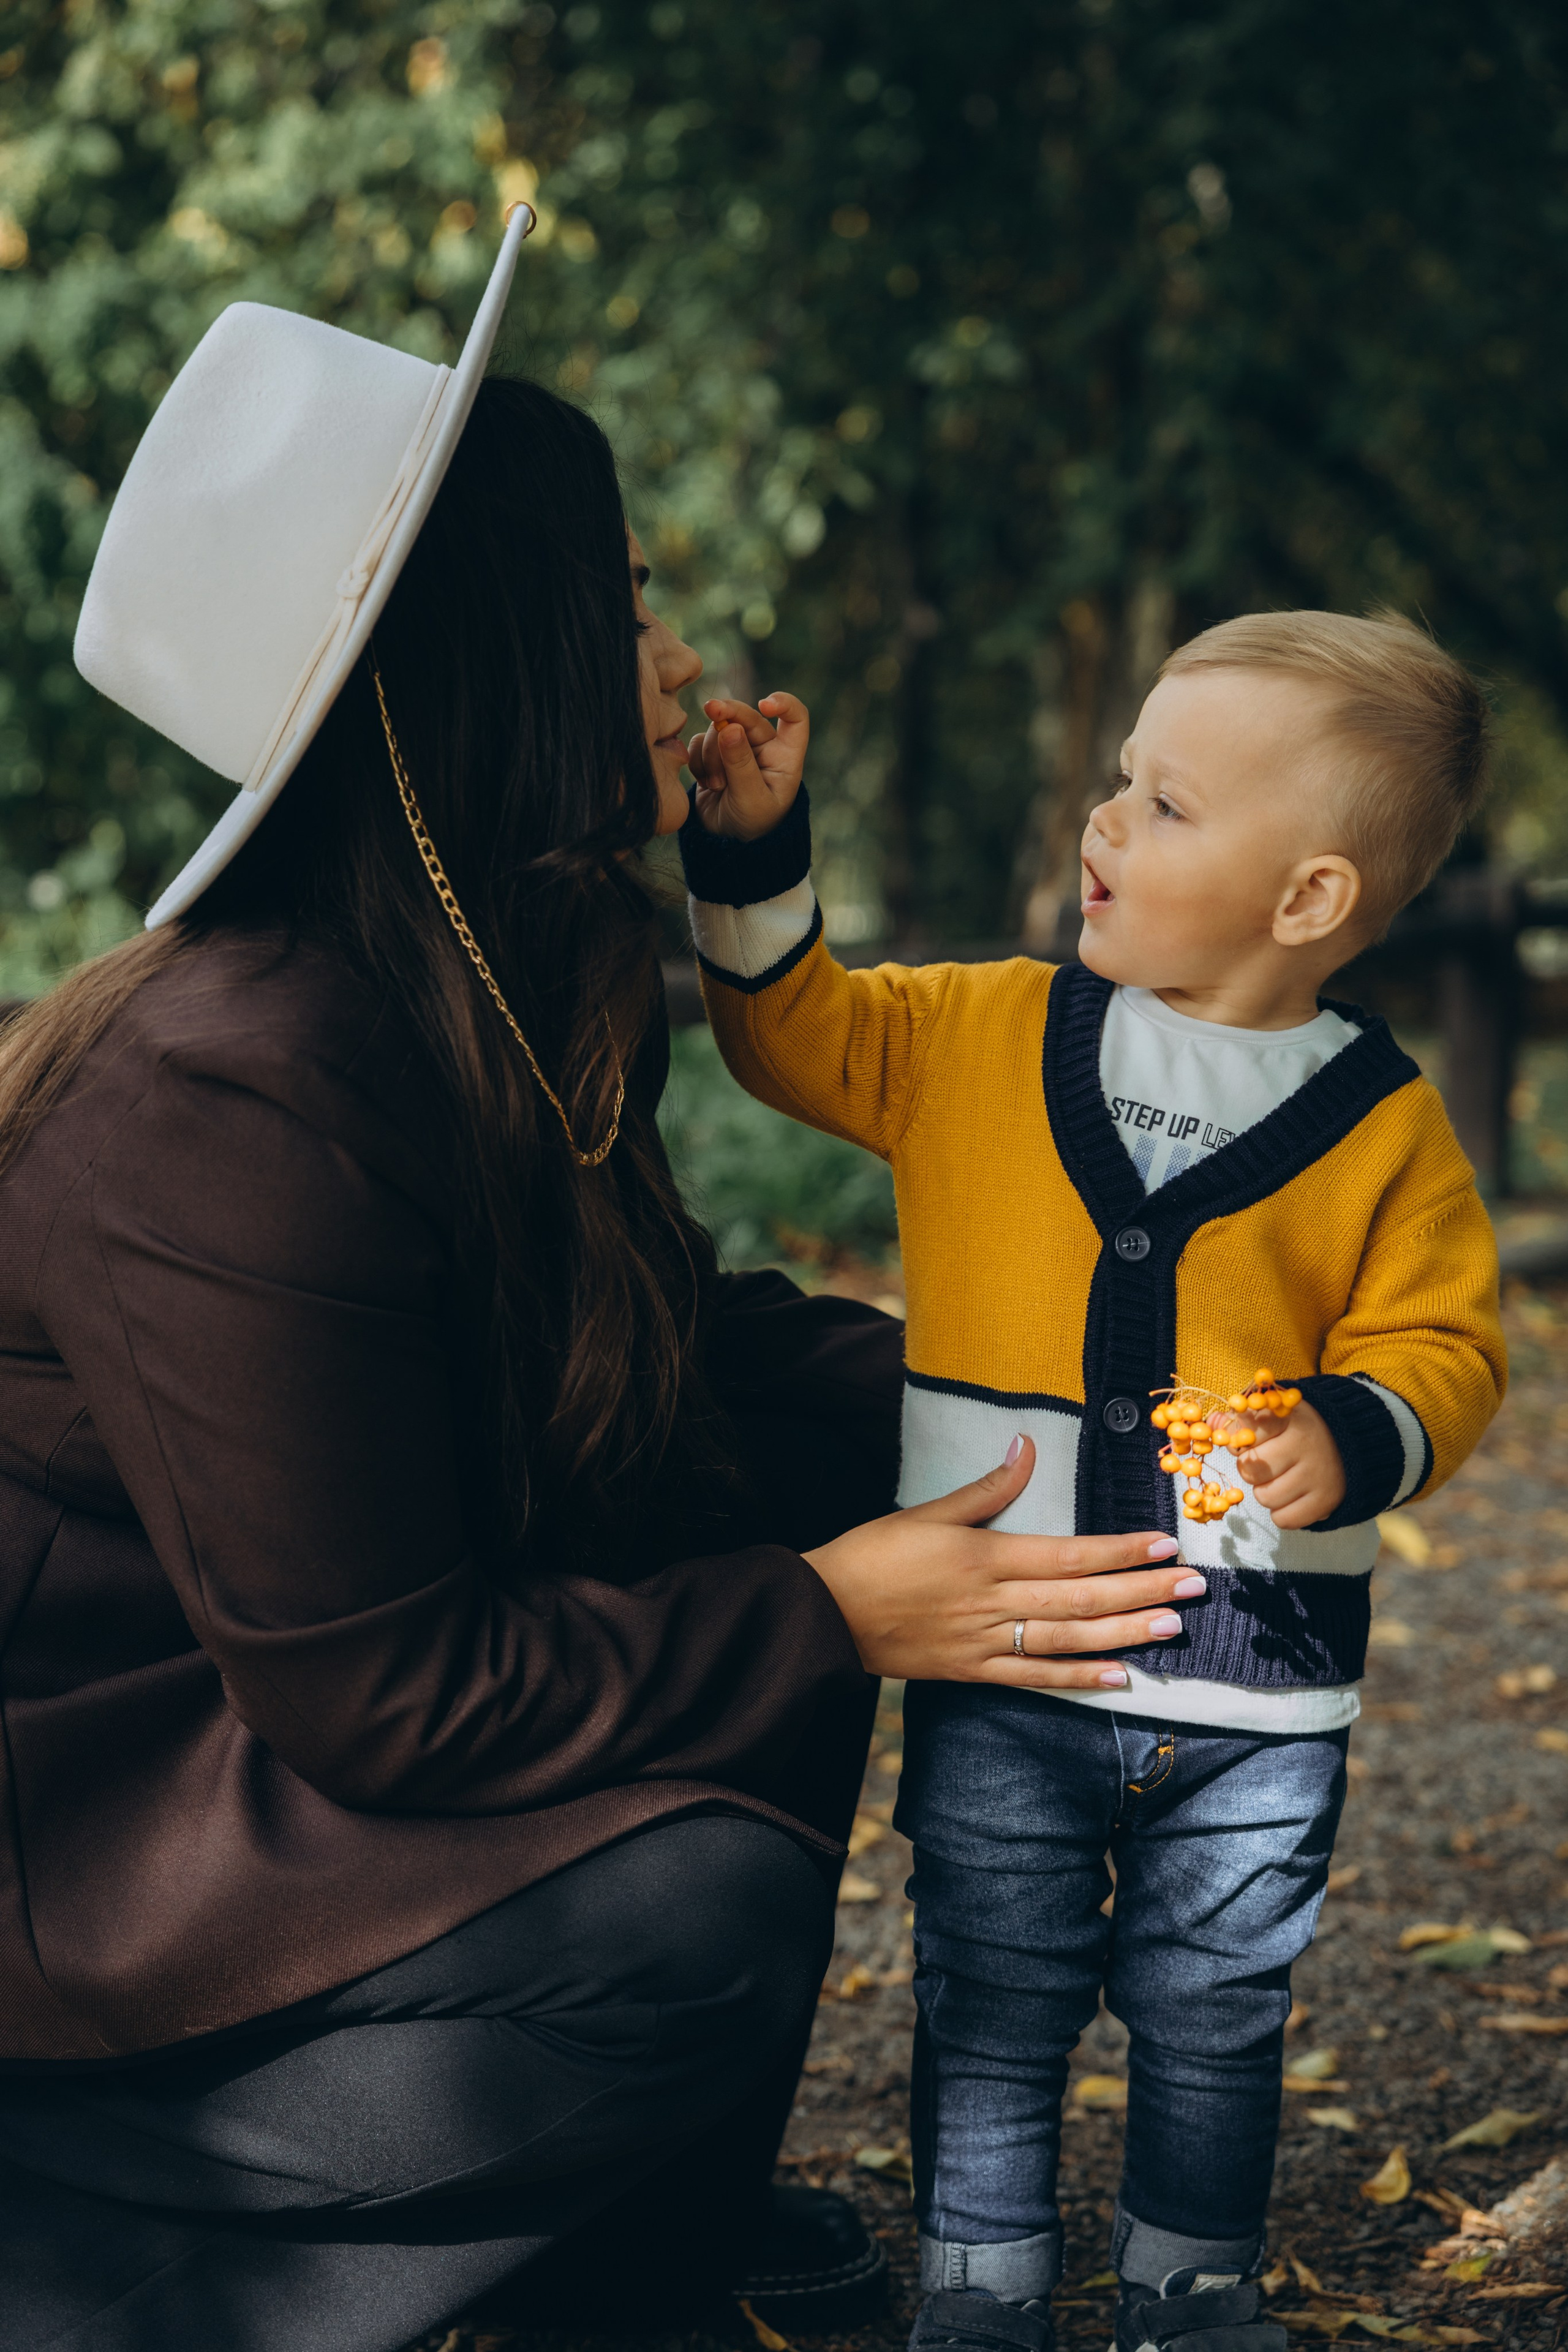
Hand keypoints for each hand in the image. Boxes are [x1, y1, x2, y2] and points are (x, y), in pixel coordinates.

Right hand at [688, 690, 808, 840]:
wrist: (726, 844)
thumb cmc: (752, 825)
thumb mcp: (750, 798)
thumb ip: (740, 764)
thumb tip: (729, 728)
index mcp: (785, 756)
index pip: (795, 718)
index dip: (784, 703)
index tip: (765, 704)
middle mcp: (763, 748)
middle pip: (747, 716)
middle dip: (729, 712)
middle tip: (710, 708)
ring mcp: (737, 750)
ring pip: (719, 729)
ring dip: (712, 754)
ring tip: (716, 786)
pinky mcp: (713, 756)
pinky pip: (700, 743)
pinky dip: (698, 760)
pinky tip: (704, 783)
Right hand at [802, 1437, 1206, 1689]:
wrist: (824, 1615)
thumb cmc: (872, 1555)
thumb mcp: (926, 1510)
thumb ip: (985, 1486)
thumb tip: (1025, 1446)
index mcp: (984, 1556)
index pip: (1068, 1553)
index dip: (1119, 1551)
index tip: (1163, 1545)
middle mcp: (993, 1602)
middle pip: (1080, 1597)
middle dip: (1141, 1592)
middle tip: (1192, 1588)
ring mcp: (985, 1642)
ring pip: (1067, 1640)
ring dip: (1123, 1634)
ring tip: (1171, 1629)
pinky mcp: (972, 1672)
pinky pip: (1034, 1679)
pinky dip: (1078, 1680)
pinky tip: (1118, 1678)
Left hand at [1211, 1398, 1345, 1528]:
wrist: (1345, 1448)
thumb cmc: (1295, 1430)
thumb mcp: (1271, 1415)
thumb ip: (1240, 1418)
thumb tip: (1212, 1424)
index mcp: (1289, 1418)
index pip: (1245, 1433)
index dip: (1241, 1442)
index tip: (1253, 1441)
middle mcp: (1306, 1444)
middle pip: (1250, 1470)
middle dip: (1251, 1469)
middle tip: (1268, 1463)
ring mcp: (1318, 1475)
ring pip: (1264, 1498)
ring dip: (1266, 1492)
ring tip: (1282, 1478)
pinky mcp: (1326, 1502)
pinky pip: (1282, 1519)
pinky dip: (1281, 1511)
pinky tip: (1292, 1495)